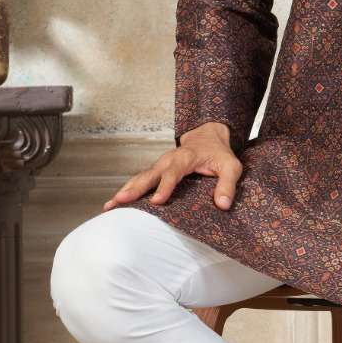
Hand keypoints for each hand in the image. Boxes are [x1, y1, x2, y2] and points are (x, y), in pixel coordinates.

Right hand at [101, 122, 242, 211]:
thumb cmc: (219, 153)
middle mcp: (168, 160)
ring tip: (109, 206)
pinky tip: (115, 204)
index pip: (173, 173)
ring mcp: (159, 165)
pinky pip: (140, 181)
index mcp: (185, 158)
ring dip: (125, 191)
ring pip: (139, 178)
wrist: (207, 136)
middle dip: (133, 188)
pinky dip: (127, 191)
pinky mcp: (156, 171)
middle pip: (148, 175)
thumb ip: (228, 184)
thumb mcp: (231, 167)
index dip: (165, 187)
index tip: (156, 201)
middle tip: (120, 201)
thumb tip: (223, 205)